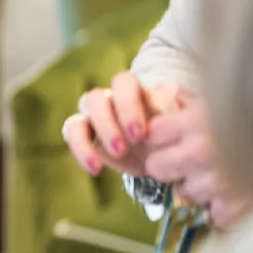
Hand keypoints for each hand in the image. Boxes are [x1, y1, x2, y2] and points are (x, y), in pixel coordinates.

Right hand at [62, 71, 186, 177]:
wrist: (163, 156)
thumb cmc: (170, 135)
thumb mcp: (180, 126)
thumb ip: (176, 114)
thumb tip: (168, 102)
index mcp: (134, 91)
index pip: (123, 83)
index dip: (128, 105)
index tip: (142, 133)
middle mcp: (110, 99)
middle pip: (96, 96)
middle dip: (110, 121)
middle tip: (130, 143)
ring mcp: (94, 115)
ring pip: (83, 112)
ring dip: (100, 131)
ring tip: (119, 153)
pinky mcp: (83, 133)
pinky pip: (72, 132)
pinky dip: (81, 149)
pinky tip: (96, 168)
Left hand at [146, 98, 248, 224]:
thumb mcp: (228, 100)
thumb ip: (197, 101)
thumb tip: (171, 94)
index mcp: (197, 120)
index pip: (153, 133)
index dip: (160, 138)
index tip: (169, 140)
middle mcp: (202, 151)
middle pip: (157, 167)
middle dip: (170, 166)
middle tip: (188, 163)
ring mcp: (218, 182)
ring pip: (186, 193)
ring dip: (200, 188)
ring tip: (222, 176)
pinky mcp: (236, 208)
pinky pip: (215, 213)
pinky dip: (225, 208)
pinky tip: (237, 194)